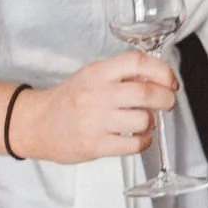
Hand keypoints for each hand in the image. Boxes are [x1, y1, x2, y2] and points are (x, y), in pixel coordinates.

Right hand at [9, 51, 173, 162]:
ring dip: (152, 122)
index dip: (162, 71)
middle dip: (166, 99)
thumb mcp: (93, 76)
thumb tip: (160, 78)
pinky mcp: (95, 145)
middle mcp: (97, 94)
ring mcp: (95, 121)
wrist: (36, 124)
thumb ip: (123, 75)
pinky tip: (138, 137)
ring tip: (145, 121)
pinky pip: (134, 145)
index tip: (171, 81)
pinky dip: (144, 141)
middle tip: (168, 102)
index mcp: (98, 73)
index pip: (137, 62)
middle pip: (145, 93)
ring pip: (143, 120)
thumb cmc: (70, 99)